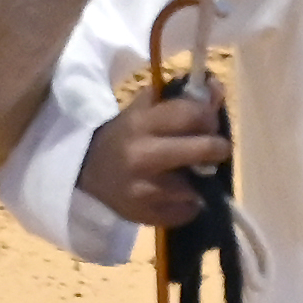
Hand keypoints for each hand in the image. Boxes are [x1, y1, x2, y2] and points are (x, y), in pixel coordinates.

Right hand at [72, 79, 232, 233]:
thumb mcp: (144, 110)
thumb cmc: (123, 136)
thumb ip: (181, 99)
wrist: (85, 170)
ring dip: (200, 181)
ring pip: (197, 186)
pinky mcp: (145, 215)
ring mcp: (143, 189)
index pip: (193, 114)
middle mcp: (142, 155)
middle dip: (217, 148)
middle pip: (203, 149)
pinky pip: (186, 212)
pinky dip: (188, 205)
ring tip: (191, 175)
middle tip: (215, 149)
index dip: (209, 117)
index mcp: (141, 123)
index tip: (209, 123)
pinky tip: (177, 195)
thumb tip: (217, 88)